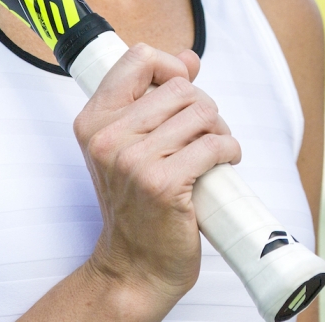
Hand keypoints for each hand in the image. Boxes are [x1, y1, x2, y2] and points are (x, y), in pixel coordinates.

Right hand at [73, 44, 240, 317]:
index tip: (181, 90)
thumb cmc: (137, 201)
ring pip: (203, 112)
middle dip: (203, 109)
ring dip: (219, 131)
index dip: (170, 67)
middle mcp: (108, 137)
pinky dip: (230, 150)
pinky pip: (215, 144)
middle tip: (201, 137)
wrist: (134, 266)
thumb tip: (189, 58)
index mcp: (95, 120)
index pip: (138, 58)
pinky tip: (223, 164)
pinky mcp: (163, 184)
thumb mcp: (131, 144)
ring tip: (211, 152)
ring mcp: (134, 161)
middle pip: (182, 88)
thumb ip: (155, 96)